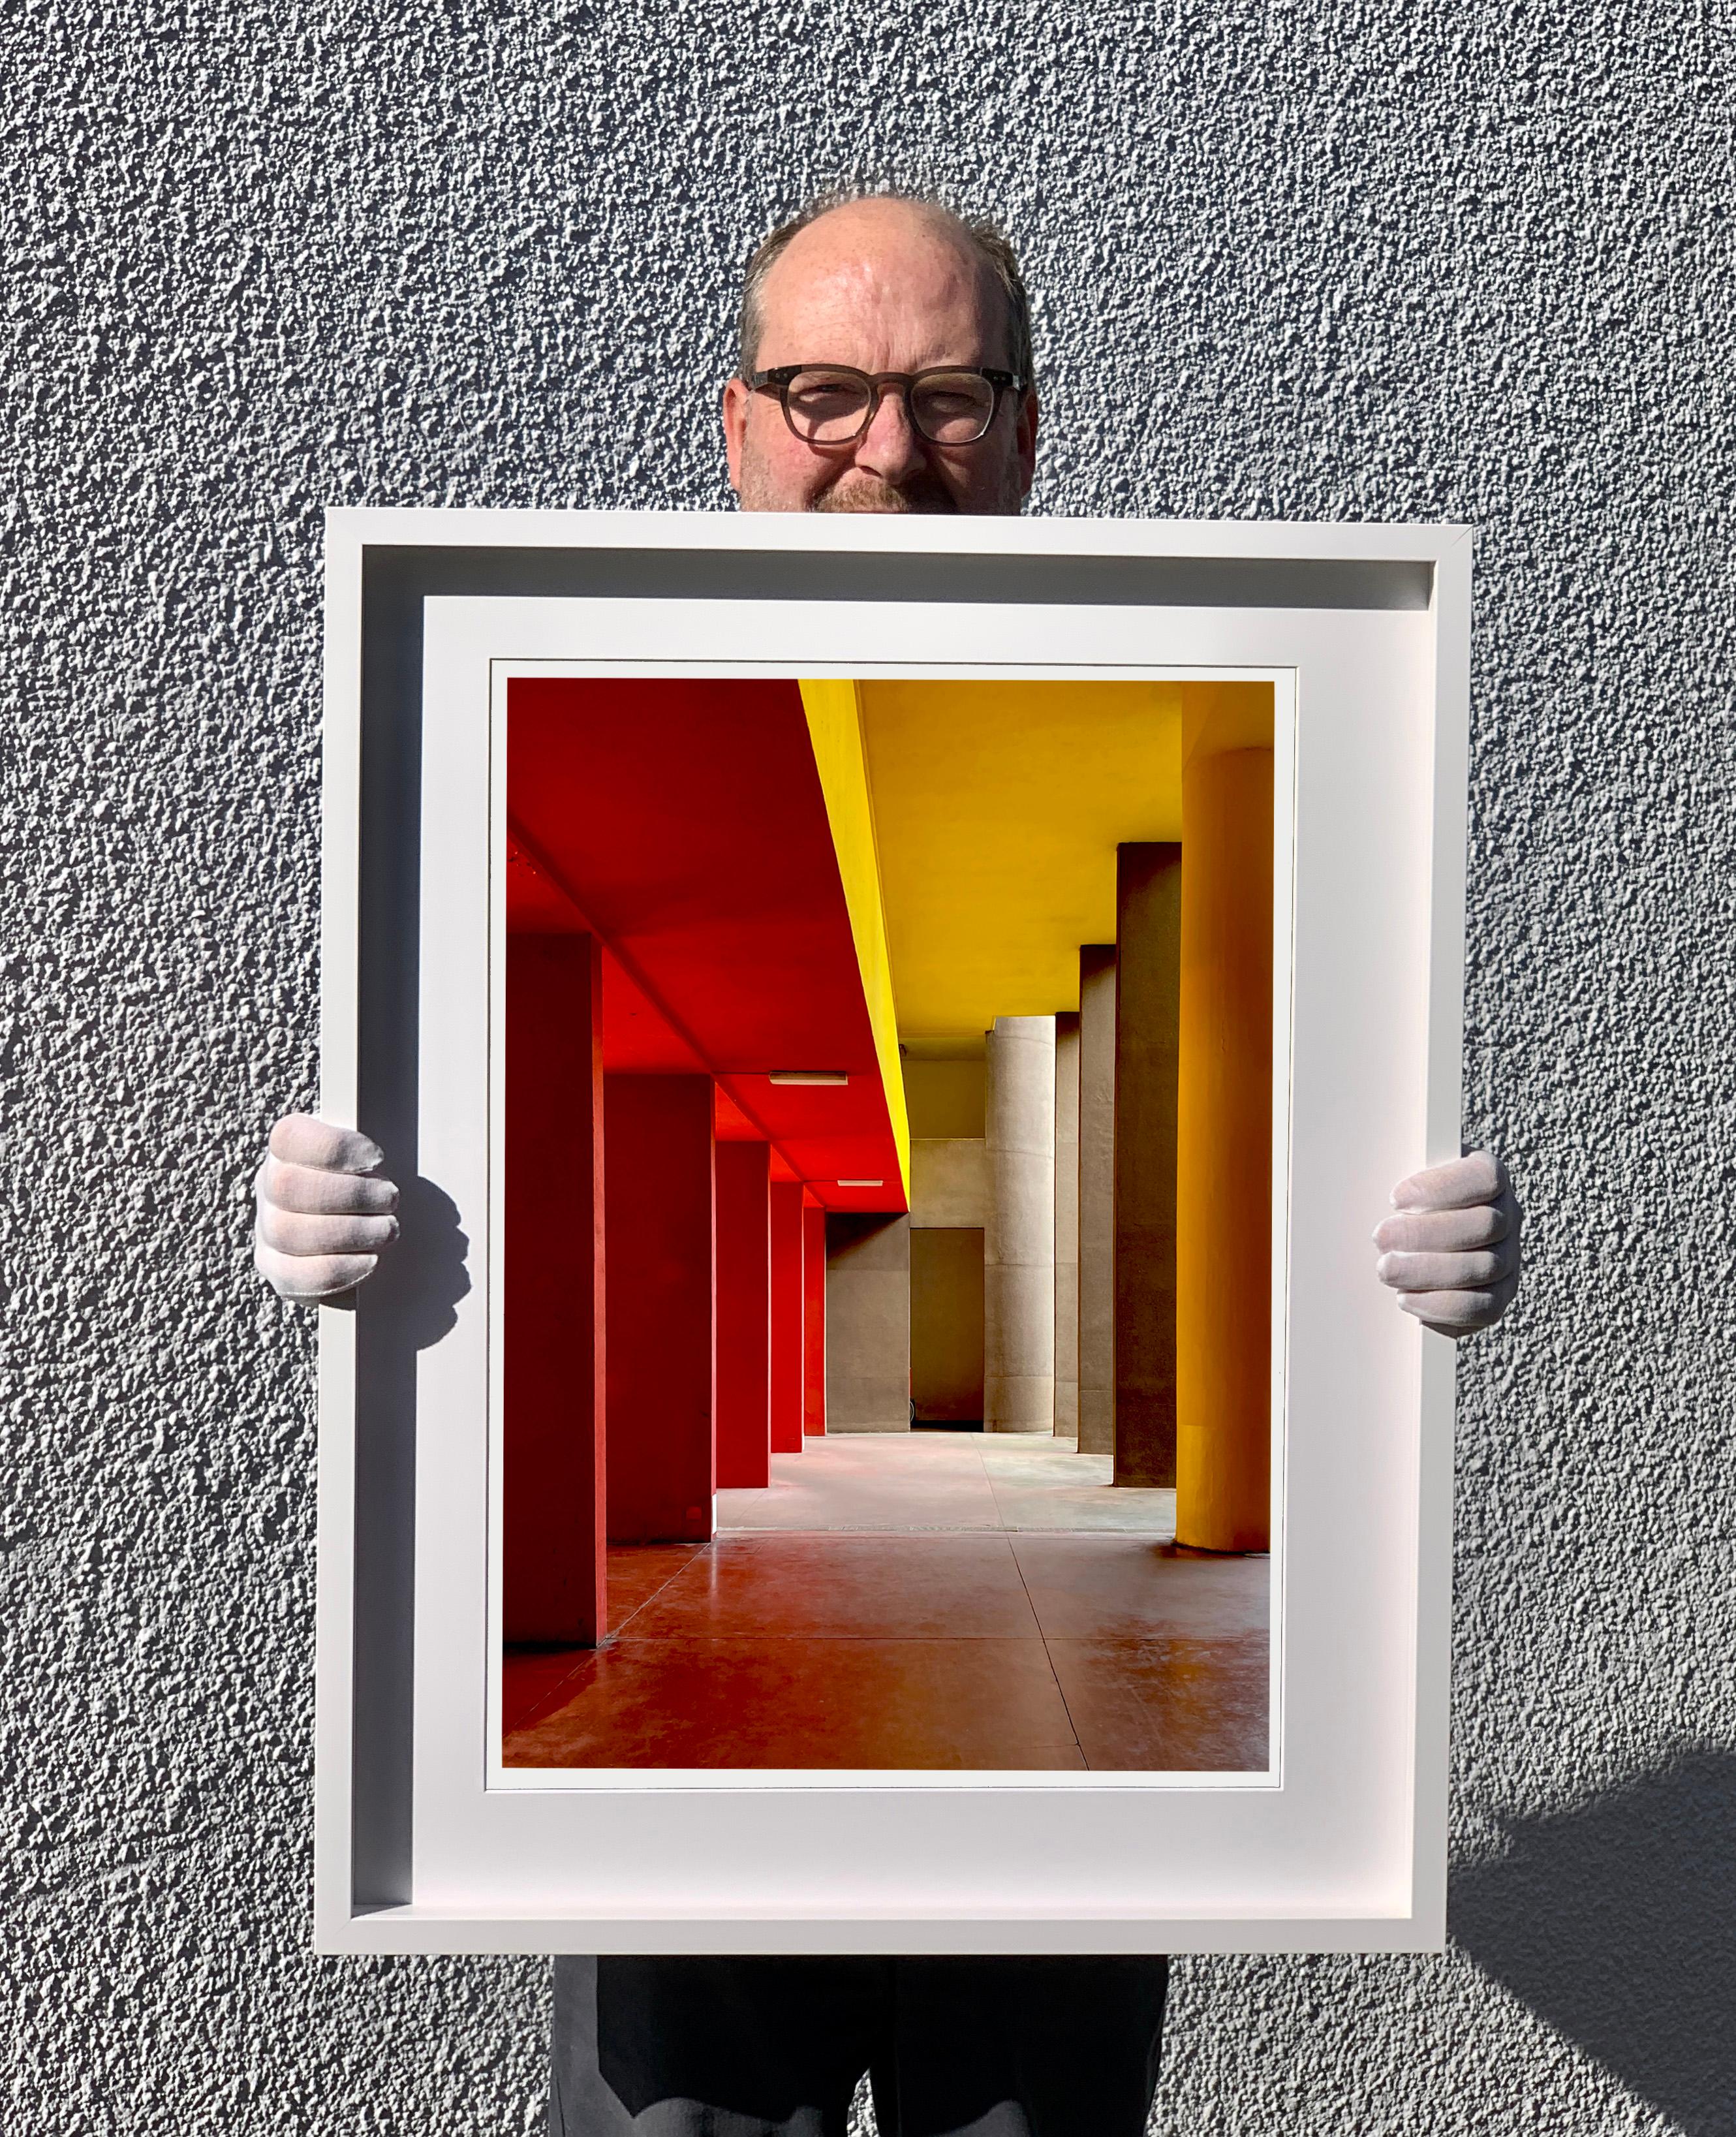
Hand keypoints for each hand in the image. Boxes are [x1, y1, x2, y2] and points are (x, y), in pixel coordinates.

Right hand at [254, 1114, 398, 1301]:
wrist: (358, 1233)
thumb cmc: (366, 1185)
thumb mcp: (367, 1157)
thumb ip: (367, 1149)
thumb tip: (385, 1147)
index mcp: (288, 1148)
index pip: (289, 1137)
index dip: (333, 1148)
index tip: (377, 1158)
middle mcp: (269, 1186)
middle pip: (288, 1186)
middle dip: (350, 1194)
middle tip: (390, 1198)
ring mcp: (267, 1229)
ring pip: (290, 1232)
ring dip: (350, 1232)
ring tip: (387, 1229)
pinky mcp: (277, 1269)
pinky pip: (297, 1276)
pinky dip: (340, 1268)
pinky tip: (370, 1260)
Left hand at [1373, 1149, 1519, 1336]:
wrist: (1417, 1239)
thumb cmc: (1408, 1201)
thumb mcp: (1403, 1175)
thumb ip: (1397, 1170)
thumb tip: (1374, 1182)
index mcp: (1488, 1175)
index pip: (1482, 1177)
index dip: (1440, 1189)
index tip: (1394, 1199)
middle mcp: (1507, 1216)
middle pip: (1484, 1225)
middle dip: (1425, 1234)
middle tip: (1381, 1238)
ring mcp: (1508, 1258)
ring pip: (1483, 1267)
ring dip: (1428, 1271)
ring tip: (1386, 1269)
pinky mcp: (1499, 1295)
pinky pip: (1482, 1307)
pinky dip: (1441, 1305)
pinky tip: (1406, 1297)